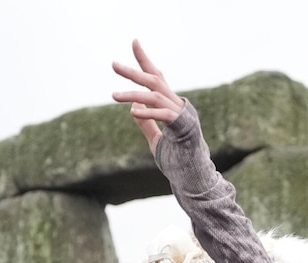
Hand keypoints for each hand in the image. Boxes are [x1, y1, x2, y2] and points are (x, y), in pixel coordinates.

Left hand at [111, 40, 183, 155]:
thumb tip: (134, 110)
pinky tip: (134, 111)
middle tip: (113, 64)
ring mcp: (181, 114)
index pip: (156, 76)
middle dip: (133, 72)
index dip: (144, 60)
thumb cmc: (177, 159)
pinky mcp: (184, 127)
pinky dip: (149, 113)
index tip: (134, 41)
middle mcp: (177, 104)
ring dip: (133, 95)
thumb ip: (146, 124)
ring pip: (155, 96)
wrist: (194, 175)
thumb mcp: (156, 140)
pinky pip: (163, 115)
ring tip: (113, 96)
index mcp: (171, 105)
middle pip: (154, 80)